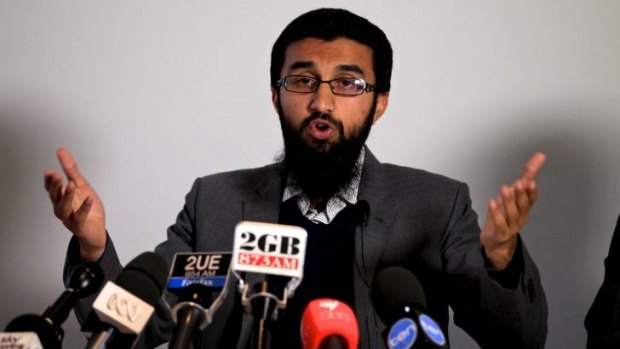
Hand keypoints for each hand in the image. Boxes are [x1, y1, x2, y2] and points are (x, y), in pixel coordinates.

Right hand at [44, 147, 105, 260]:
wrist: (96, 229)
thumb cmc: (87, 208)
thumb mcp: (81, 185)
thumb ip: (71, 169)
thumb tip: (61, 151)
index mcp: (61, 198)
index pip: (51, 188)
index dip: (49, 181)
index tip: (49, 172)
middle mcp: (62, 208)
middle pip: (55, 197)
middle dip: (55, 186)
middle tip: (56, 175)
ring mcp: (70, 218)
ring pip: (64, 208)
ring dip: (67, 196)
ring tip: (70, 185)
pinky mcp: (80, 225)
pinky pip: (80, 217)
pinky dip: (84, 208)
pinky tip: (89, 199)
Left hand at [480, 152, 545, 269]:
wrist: (497, 241)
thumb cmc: (507, 214)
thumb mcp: (515, 193)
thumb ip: (526, 176)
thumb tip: (539, 156)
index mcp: (525, 207)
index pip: (532, 198)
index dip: (532, 190)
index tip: (531, 180)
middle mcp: (521, 217)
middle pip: (524, 206)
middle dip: (522, 194)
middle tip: (519, 183)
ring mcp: (512, 226)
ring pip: (512, 213)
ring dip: (509, 201)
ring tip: (504, 189)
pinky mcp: (501, 233)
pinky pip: (499, 223)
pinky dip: (496, 212)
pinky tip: (492, 202)